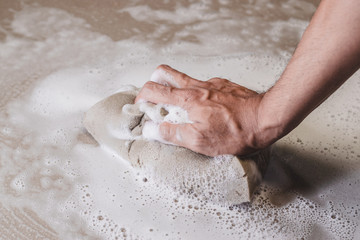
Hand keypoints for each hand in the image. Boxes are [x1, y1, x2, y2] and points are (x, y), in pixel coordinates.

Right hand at [135, 65, 270, 156]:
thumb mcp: (200, 141)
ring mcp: (211, 84)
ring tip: (178, 106)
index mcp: (188, 100)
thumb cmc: (237, 131)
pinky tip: (206, 109)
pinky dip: (197, 94)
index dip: (141, 97)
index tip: (141, 108)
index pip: (154, 90)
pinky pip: (203, 86)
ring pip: (184, 78)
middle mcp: (197, 87)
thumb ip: (172, 133)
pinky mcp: (223, 85)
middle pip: (165, 73)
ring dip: (174, 88)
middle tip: (154, 99)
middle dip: (153, 83)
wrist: (267, 118)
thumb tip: (150, 129)